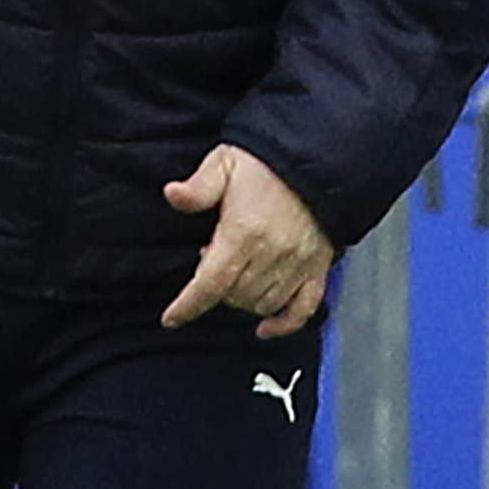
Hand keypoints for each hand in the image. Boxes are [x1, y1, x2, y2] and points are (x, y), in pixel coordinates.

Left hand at [159, 144, 335, 337]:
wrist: (316, 161)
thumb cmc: (266, 164)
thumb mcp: (223, 164)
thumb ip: (198, 186)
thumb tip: (173, 194)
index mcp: (243, 232)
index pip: (210, 283)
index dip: (188, 305)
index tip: (171, 318)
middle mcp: (271, 254)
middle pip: (234, 296)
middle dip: (214, 289)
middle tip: (210, 261)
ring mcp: (297, 264)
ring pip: (263, 304)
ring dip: (242, 300)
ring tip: (234, 273)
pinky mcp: (318, 268)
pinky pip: (304, 308)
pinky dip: (284, 323)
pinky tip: (266, 327)